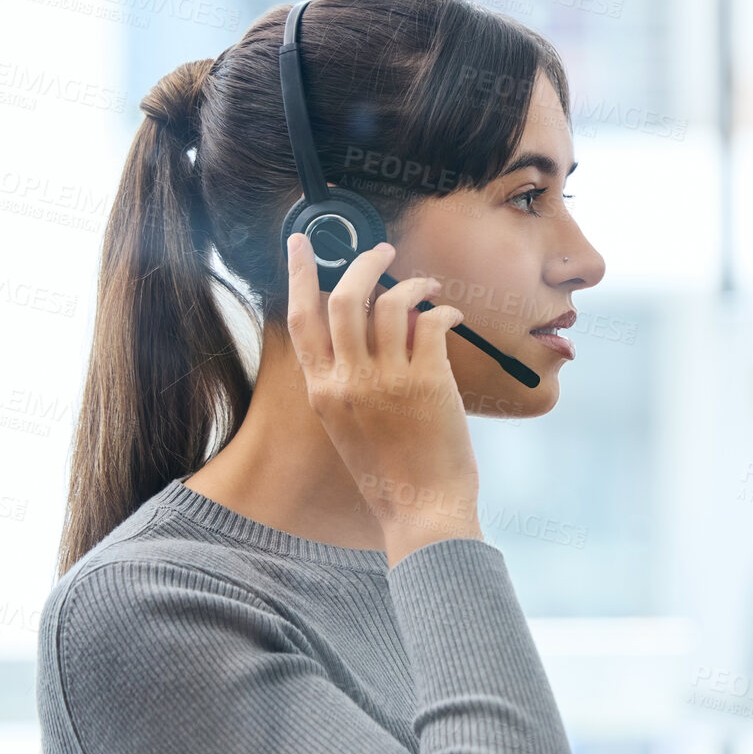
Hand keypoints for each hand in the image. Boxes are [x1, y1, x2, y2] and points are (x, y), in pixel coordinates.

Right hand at [283, 233, 479, 564]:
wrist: (421, 511)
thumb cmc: (390, 475)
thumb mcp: (348, 427)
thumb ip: (347, 382)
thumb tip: (370, 330)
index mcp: (322, 391)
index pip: (301, 318)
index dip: (300, 273)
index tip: (302, 243)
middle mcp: (348, 381)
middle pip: (345, 298)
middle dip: (363, 263)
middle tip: (381, 250)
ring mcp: (387, 380)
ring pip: (391, 303)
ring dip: (411, 283)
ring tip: (429, 285)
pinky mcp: (428, 383)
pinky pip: (432, 324)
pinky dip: (443, 311)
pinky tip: (452, 317)